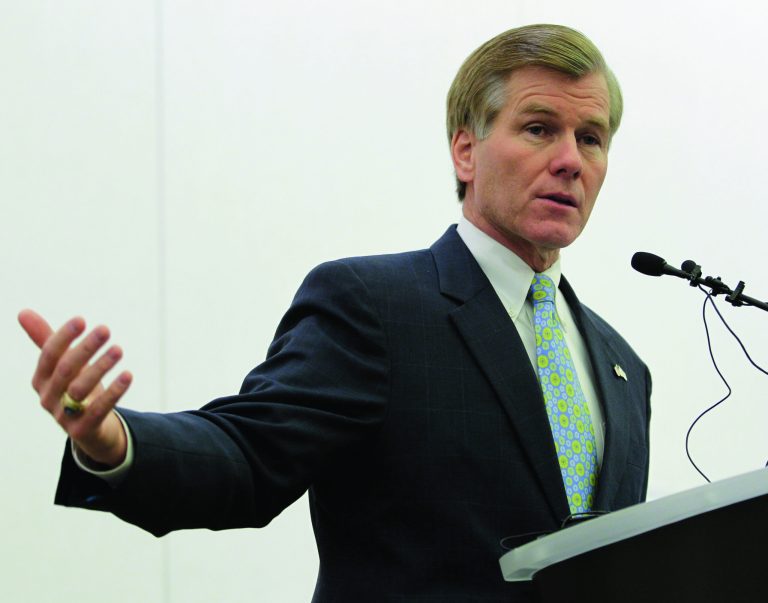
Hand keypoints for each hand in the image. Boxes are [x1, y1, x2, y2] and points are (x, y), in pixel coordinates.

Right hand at [18, 309, 131, 467]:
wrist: (89, 429)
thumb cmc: (74, 388)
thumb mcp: (62, 365)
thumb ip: (46, 340)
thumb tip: (22, 312)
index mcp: (41, 379)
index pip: (48, 355)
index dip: (63, 337)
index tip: (81, 319)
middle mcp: (48, 397)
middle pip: (65, 370)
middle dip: (85, 348)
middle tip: (105, 329)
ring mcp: (63, 416)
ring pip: (81, 389)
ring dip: (101, 367)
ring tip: (119, 349)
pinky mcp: (81, 430)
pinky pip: (98, 410)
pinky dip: (114, 392)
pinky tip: (128, 375)